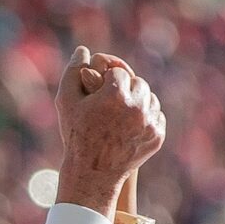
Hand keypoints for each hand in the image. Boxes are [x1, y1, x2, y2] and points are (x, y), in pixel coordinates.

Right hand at [54, 47, 165, 216]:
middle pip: (138, 82)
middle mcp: (137, 106)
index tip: (98, 93)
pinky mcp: (157, 136)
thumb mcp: (67, 102)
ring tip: (121, 113)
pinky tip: (130, 125)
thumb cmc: (76, 135)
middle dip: (124, 89)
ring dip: (137, 102)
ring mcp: (150, 123)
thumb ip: (73, 72)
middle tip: (111, 102)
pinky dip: (146, 118)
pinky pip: (157, 116)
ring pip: (150, 98)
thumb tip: (83, 51)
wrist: (92, 173)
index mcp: (116, 94)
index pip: (118, 71)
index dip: (106, 80)